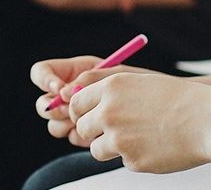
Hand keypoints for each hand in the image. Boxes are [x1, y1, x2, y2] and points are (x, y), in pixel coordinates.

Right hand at [31, 56, 162, 144]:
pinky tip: (100, 135)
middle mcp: (72, 94)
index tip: (60, 88)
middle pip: (44, 102)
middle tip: (72, 113)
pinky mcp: (87, 134)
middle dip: (53, 109)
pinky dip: (82, 137)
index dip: (46, 80)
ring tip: (88, 123)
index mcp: (75, 72)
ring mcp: (78, 116)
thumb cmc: (145, 84)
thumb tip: (64, 91)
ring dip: (65, 124)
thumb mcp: (118, 74)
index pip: (41, 73)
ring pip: (55, 123)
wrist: (169, 109)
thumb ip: (89, 78)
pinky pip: (73, 137)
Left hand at [69, 73, 210, 172]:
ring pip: (97, 149)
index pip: (76, 103)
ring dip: (110, 147)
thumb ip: (111, 92)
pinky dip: (135, 156)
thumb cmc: (179, 99)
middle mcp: (110, 112)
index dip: (80, 112)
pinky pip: (123, 160)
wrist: (207, 120)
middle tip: (111, 131)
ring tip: (136, 139)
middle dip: (93, 131)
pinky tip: (155, 146)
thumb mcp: (141, 83)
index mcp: (112, 88)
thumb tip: (84, 104)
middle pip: (82, 127)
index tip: (88, 116)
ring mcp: (119, 138)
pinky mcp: (132, 160)